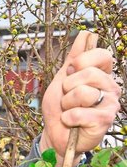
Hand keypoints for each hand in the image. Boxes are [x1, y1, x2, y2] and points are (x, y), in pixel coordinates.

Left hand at [40, 31, 120, 165]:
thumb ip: (74, 57)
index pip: (101, 55)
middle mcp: (111, 87)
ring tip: (69, 110)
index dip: (81, 61)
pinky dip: (68, 118)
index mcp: (102, 74)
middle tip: (67, 97)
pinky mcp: (105, 121)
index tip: (70, 73)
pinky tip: (71, 122)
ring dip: (67, 103)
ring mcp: (110, 104)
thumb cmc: (60, 107)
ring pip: (83, 93)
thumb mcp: (62, 78)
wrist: (55, 133)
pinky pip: (80, 112)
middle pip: (89, 73)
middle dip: (68, 86)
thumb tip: (87, 33)